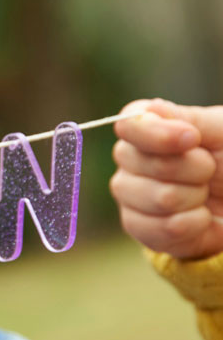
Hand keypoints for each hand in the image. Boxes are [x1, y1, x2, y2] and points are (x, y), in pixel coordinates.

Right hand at [111, 99, 222, 258]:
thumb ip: (189, 119)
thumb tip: (151, 110)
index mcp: (148, 127)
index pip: (129, 123)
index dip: (157, 133)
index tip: (193, 138)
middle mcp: (130, 159)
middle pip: (144, 163)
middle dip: (193, 169)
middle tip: (210, 170)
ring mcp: (130, 194)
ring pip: (158, 198)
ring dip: (195, 198)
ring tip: (204, 195)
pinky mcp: (139, 227)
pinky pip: (159, 229)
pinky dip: (193, 225)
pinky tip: (199, 218)